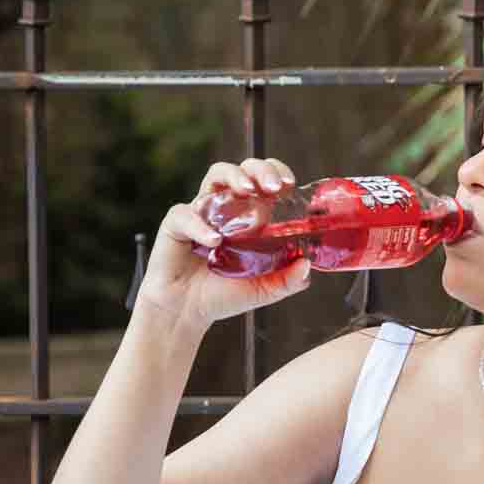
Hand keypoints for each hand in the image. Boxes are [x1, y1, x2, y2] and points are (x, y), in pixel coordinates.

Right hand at [135, 157, 310, 328]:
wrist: (185, 313)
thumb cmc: (221, 295)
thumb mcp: (262, 290)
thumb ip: (287, 280)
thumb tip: (307, 266)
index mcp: (245, 216)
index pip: (262, 180)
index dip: (276, 173)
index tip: (289, 185)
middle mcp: (224, 208)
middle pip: (242, 170)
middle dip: (259, 169)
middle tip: (273, 187)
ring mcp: (200, 212)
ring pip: (215, 176)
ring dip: (233, 176)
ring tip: (246, 190)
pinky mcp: (175, 225)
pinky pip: (186, 215)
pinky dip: (200, 225)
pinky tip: (213, 241)